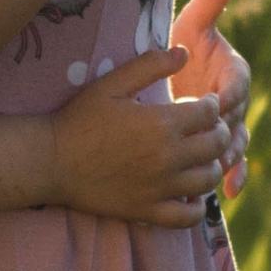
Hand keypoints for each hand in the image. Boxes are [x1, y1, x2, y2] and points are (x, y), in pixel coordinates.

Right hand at [48, 52, 232, 226]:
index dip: (213, 105)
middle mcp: (167, 158)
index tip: (205, 103)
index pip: (210, 113)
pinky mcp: (147, 211)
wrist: (50, 161)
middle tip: (210, 128)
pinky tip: (190, 195)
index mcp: (162, 123)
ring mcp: (159, 188)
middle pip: (216, 146)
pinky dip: (196, 208)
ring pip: (208, 180)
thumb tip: (185, 53)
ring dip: (212, 166)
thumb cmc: (80, 118)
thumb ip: (150, 65)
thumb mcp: (112, 83)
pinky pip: (186, 218)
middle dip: (219, 132)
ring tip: (202, 158)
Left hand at [169, 0, 250, 197]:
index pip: (236, 84)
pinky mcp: (220, 145)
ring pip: (236, 145)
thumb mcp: (193, 23)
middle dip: (227, 131)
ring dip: (229, 159)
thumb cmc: (181, 45)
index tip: (215, 101)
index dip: (228, 94)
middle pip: (236, 120)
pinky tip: (229, 193)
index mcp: (234, 73)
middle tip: (213, 142)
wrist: (171, 76)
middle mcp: (235, 101)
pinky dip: (234, 178)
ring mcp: (229, 126)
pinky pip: (232, 164)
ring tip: (219, 171)